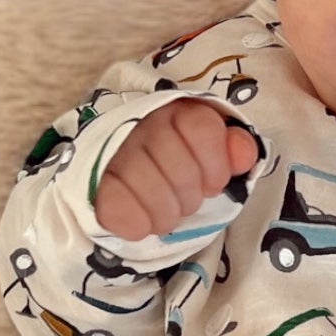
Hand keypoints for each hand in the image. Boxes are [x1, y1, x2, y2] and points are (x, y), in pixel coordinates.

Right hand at [92, 100, 259, 239]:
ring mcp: (113, 151)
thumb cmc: (174, 165)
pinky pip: (122, 210)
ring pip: (155, 194)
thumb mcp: (208, 152)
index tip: (210, 183)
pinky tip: (141, 223)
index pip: (203, 129)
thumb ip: (233, 149)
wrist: (116, 174)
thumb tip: (243, 155)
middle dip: (190, 197)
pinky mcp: (92, 182)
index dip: (215, 167)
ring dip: (166, 215)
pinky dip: (138, 224)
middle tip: (181, 201)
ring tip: (163, 214)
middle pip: (183, 171)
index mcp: (174, 111)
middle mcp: (141, 124)